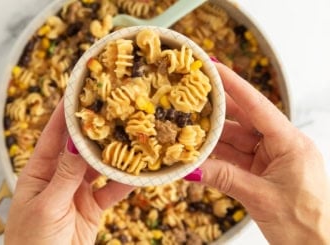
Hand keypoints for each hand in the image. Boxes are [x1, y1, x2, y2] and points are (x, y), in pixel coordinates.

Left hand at [5, 100, 133, 244]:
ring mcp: (77, 192)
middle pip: (79, 148)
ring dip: (114, 155)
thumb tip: (78, 143)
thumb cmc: (33, 243)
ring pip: (99, 167)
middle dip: (95, 130)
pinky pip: (111, 190)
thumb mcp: (48, 206)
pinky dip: (124, 182)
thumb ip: (66, 175)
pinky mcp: (93, 207)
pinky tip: (138, 173)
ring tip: (131, 137)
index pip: (52, 136)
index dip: (65, 115)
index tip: (78, 93)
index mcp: (39, 173)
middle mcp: (59, 177)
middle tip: (112, 110)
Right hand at [187, 63, 329, 243]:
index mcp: (290, 143)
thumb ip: (224, 179)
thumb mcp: (261, 197)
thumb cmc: (306, 225)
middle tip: (193, 93)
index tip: (214, 66)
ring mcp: (270, 158)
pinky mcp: (262, 172)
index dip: (234, 84)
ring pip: (236, 140)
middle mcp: (281, 145)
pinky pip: (235, 158)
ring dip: (213, 137)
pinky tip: (199, 155)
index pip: (258, 106)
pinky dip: (217, 157)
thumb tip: (191, 169)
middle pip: (244, 119)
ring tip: (188, 128)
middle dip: (218, 107)